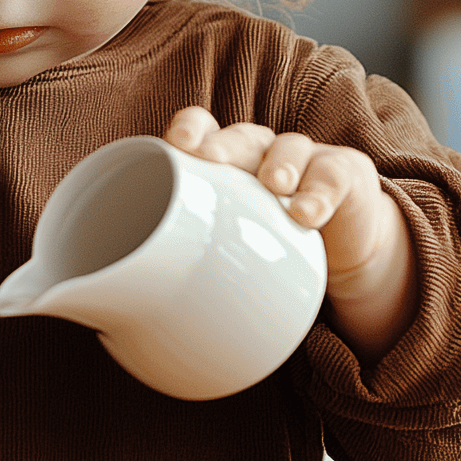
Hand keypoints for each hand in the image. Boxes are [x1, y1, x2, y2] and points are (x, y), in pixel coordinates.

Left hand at [162, 107, 413, 358]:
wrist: (342, 256)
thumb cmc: (268, 249)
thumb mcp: (228, 254)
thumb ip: (187, 272)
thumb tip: (116, 331)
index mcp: (225, 164)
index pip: (203, 130)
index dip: (190, 129)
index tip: (176, 144)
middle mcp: (262, 153)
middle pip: (241, 138)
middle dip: (224, 146)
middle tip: (209, 160)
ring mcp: (305, 160)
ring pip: (290, 149)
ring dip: (279, 164)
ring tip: (274, 186)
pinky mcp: (345, 174)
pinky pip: (333, 177)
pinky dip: (321, 193)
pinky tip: (309, 216)